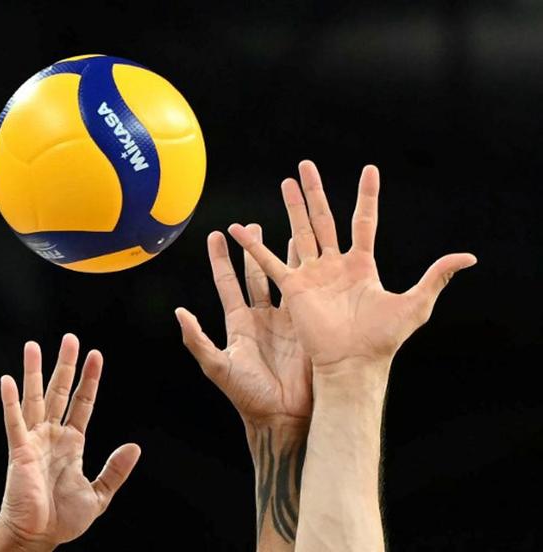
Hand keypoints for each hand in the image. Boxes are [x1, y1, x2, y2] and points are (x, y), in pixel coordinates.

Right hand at [0, 334, 140, 550]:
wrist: (38, 537)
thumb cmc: (63, 519)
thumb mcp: (98, 494)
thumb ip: (115, 470)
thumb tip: (134, 446)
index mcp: (72, 443)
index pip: (82, 402)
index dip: (89, 379)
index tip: (96, 355)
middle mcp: (52, 435)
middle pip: (59, 391)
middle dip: (65, 365)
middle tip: (70, 338)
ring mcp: (34, 440)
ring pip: (34, 398)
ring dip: (34, 372)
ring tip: (33, 345)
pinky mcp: (19, 450)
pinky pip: (14, 421)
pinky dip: (10, 401)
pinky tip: (7, 379)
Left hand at [175, 224, 311, 423]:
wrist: (283, 416)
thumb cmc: (248, 395)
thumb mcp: (218, 366)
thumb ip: (197, 340)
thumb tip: (179, 312)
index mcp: (239, 324)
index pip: (227, 283)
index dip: (220, 259)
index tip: (215, 235)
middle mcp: (261, 318)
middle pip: (255, 274)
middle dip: (252, 249)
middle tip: (251, 224)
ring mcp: (285, 321)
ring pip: (283, 279)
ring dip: (283, 255)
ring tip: (287, 229)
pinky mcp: (306, 327)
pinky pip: (307, 295)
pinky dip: (308, 274)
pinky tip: (314, 256)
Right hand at [229, 161, 476, 371]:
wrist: (353, 364)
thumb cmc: (383, 340)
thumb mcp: (415, 305)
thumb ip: (435, 277)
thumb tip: (468, 257)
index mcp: (361, 265)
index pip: (364, 222)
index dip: (367, 196)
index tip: (369, 170)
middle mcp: (334, 266)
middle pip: (324, 219)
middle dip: (315, 192)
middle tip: (306, 165)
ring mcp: (312, 275)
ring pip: (299, 231)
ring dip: (292, 206)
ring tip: (285, 181)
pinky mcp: (293, 288)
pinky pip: (270, 262)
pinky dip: (254, 246)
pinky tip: (238, 230)